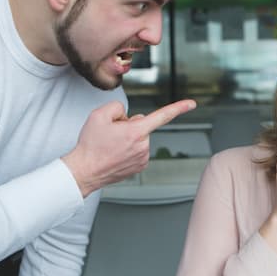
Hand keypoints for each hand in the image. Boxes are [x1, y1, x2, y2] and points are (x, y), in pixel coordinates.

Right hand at [62, 99, 195, 197]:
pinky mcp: (140, 166)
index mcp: (136, 131)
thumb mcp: (98, 114)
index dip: (178, 108)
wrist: (84, 171)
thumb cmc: (90, 145)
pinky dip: (128, 149)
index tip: (192, 104)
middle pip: (141, 125)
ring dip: (128, 138)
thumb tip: (129, 117)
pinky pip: (137, 150)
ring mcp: (142, 158)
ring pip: (139, 138)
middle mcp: (143, 145)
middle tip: (110, 134)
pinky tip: (115, 154)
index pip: (162, 116)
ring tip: (110, 146)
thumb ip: (118, 107)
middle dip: (129, 125)